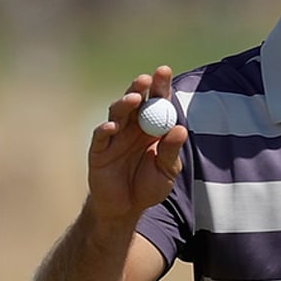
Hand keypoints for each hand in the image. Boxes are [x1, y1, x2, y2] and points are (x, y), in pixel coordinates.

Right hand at [86, 66, 187, 223]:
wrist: (125, 209)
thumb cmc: (148, 186)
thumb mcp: (166, 172)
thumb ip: (171, 151)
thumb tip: (181, 129)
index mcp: (151, 128)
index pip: (156, 102)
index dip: (159, 86)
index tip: (164, 71)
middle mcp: (132, 127)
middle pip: (135, 102)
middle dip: (140, 87)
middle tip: (147, 78)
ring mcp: (114, 137)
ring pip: (117, 114)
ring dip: (124, 104)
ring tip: (134, 98)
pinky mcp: (99, 151)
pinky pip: (100, 137)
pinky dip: (105, 131)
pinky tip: (112, 127)